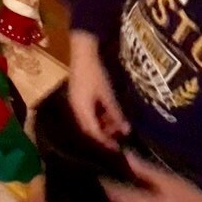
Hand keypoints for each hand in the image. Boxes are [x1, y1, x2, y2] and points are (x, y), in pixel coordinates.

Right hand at [68, 31, 129, 149]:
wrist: (83, 52)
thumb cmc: (95, 73)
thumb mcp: (108, 94)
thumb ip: (115, 113)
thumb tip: (126, 131)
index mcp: (82, 110)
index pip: (93, 132)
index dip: (105, 142)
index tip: (117, 149)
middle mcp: (76, 108)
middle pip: (89, 128)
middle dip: (103, 135)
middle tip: (117, 139)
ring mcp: (75, 101)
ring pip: (88, 121)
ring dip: (101, 125)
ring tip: (116, 125)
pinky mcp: (78, 96)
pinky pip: (87, 113)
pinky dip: (98, 117)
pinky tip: (108, 114)